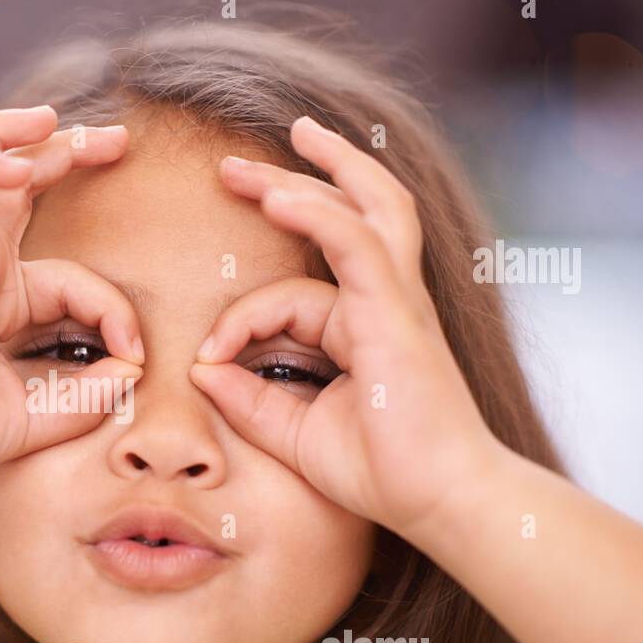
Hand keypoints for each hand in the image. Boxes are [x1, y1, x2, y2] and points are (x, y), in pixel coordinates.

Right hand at [0, 106, 143, 489]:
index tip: (133, 359)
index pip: (74, 277)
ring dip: (8, 131)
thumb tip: (134, 365)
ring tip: (48, 116)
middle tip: (117, 139)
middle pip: (18, 184)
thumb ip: (92, 391)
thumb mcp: (44, 413)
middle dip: (68, 153)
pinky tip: (18, 165)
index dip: (116, 311)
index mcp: (0, 299)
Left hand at [190, 116, 506, 537]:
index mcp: (361, 326)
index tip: (207, 360)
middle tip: (235, 166)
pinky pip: (356, 244)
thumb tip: (202, 370)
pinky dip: (317, 215)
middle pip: (345, 215)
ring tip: (278, 140)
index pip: (290, 296)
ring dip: (318, 171)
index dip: (238, 322)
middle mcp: (383, 302)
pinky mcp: (397, 312)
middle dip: (290, 182)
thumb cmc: (382, 471)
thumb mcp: (296, 432)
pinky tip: (277, 196)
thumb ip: (250, 400)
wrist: (440, 501)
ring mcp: (396, 301)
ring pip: (365, 208)